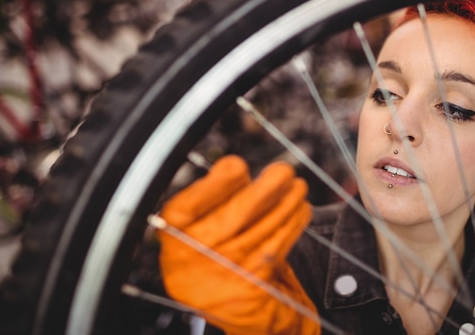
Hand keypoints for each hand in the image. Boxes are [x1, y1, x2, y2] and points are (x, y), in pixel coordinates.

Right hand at [158, 155, 319, 334]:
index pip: (184, 209)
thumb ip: (215, 200)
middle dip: (261, 192)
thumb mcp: (203, 228)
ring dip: (285, 205)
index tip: (237, 165)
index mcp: (173, 239)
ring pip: (258, 233)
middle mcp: (191, 262)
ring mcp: (222, 278)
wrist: (237, 309)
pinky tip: (300, 210)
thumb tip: (237, 169)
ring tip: (298, 186)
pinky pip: (275, 249)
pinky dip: (292, 225)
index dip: (212, 186)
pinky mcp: (251, 289)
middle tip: (283, 171)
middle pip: (227, 221)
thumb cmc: (218, 255)